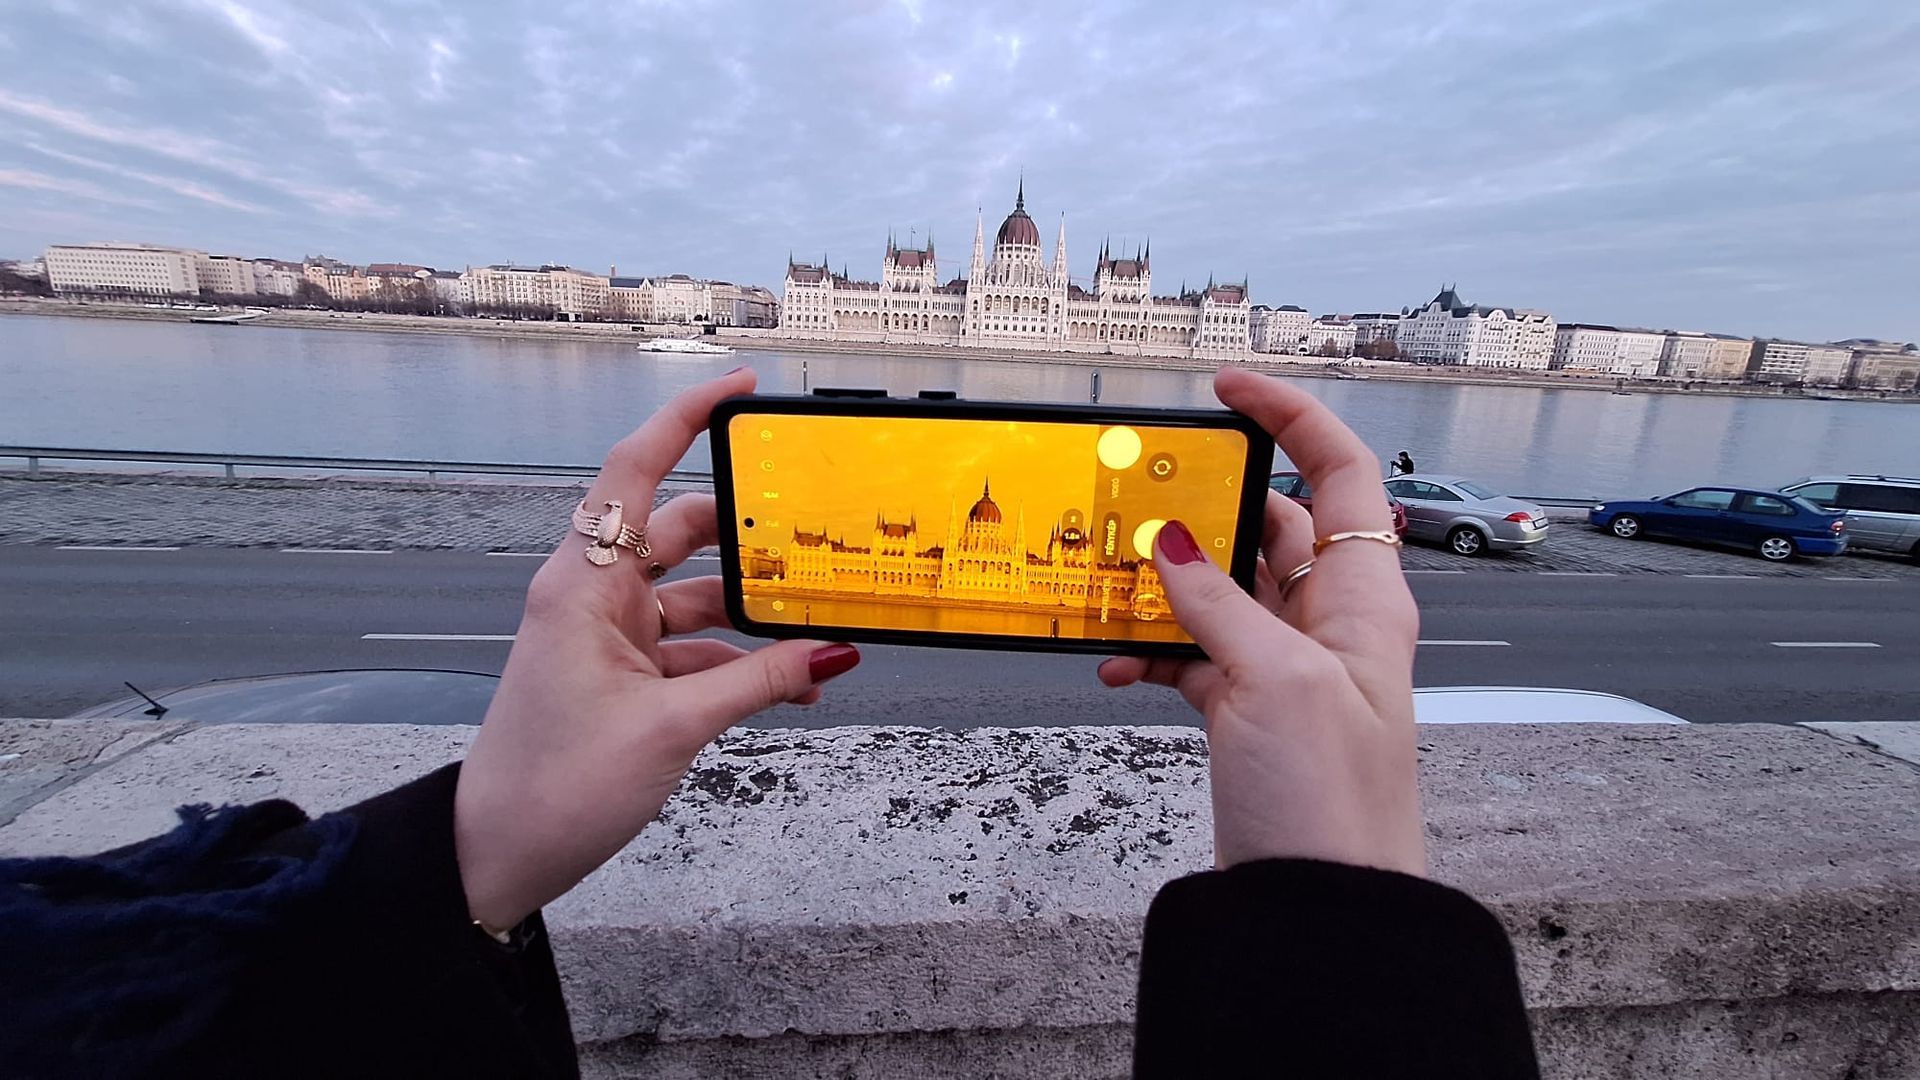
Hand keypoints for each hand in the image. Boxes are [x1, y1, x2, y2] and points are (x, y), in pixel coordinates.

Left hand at [454, 368, 860, 928]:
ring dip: (752, 617)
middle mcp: (592, 596)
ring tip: (817, 633)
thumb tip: (828, 652)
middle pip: (680, 534)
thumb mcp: (671, 728)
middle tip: (811, 534)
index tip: (740, 390)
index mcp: (583, 583)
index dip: (686, 420)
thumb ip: (757, 683)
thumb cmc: (554, 784)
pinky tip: (789, 685)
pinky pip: (692, 650)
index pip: (635, 470)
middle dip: (748, 536)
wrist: (496, 854)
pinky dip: (738, 663)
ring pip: (695, 599)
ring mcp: (607, 637)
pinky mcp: (620, 677)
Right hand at [1099, 367, 1424, 876]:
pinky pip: (1194, 654)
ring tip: (1111, 582)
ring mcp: (1286, 670)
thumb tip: (1171, 544)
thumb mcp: (1277, 685)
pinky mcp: (1247, 714)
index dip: (1291, 417)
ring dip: (1164, 585)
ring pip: (1219, 592)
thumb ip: (1220, 606)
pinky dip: (1154, 650)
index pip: (1341, 473)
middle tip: (1138, 495)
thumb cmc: (1335, 808)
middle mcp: (1331, 625)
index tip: (1228, 387)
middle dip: (1201, 508)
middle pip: (1267, 528)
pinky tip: (1116, 661)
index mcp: (1365, 600)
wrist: (1325, 915)